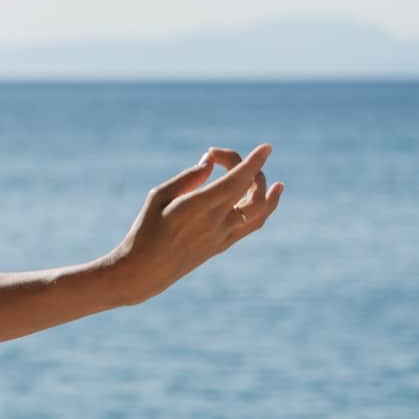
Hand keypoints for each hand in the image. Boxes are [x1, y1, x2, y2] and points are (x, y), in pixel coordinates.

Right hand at [112, 144, 285, 302]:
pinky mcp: (224, 244)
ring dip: (268, 192)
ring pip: (261, 211)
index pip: (236, 180)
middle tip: (220, 159)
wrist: (146, 271)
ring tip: (273, 181)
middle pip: (252, 190)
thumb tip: (209, 163)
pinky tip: (267, 198)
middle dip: (249, 168)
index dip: (253, 162)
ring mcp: (224, 235)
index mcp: (199, 207)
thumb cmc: (145, 230)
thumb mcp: (158, 197)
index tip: (266, 147)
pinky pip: (253, 224)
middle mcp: (217, 221)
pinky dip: (264, 208)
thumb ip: (187, 178)